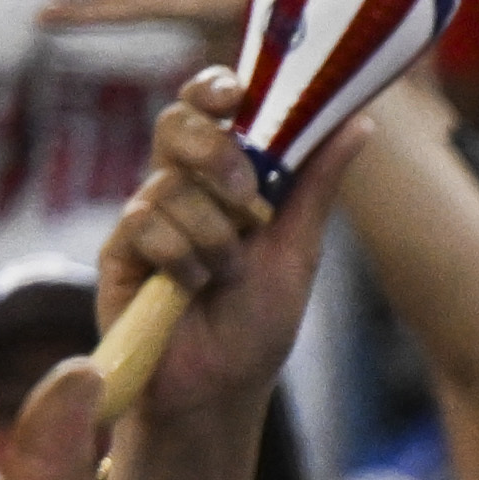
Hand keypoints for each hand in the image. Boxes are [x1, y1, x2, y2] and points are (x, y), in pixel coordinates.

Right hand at [95, 67, 352, 423]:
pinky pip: (146, 226)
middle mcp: (179, 190)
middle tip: (246, 195)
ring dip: (214, 238)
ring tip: (224, 277)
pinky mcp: (118, 252)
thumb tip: (360, 121)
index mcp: (222, 180)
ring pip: (171, 187)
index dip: (215, 89)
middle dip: (215, 154)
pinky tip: (190, 290)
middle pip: (175, 126)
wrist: (220, 390)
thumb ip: (317, 185)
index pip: (207, 110)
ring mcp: (145, 219)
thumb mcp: (298, 249)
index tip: (237, 93)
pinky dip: (182, 262)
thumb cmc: (257, 324)